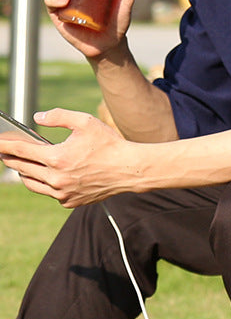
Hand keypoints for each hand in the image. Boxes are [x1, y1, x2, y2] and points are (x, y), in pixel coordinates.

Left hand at [0, 109, 137, 207]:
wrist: (129, 170)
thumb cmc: (109, 144)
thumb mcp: (84, 122)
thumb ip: (57, 116)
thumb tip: (37, 118)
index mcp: (56, 158)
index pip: (20, 151)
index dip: (4, 145)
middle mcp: (56, 179)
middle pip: (21, 168)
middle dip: (10, 158)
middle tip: (4, 152)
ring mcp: (62, 193)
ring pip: (31, 184)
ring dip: (24, 173)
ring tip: (22, 165)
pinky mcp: (70, 202)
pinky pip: (48, 193)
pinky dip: (44, 184)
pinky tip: (47, 176)